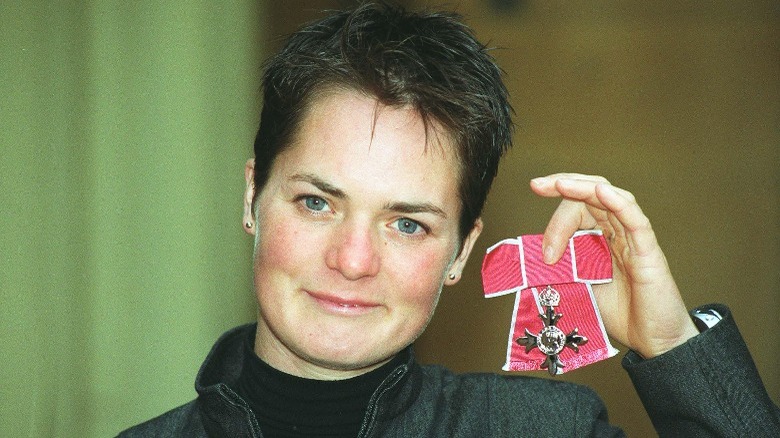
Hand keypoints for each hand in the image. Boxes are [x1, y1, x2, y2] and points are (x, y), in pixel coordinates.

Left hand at [530, 173, 698, 358]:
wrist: (651, 340)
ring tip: (559, 184)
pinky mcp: (648, 252)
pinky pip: (635, 220)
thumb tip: (529, 261)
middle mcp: (617, 233)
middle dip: (563, 186)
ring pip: (612, 199)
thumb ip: (558, 270)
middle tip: (538, 186)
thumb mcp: (577, 286)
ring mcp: (633, 240)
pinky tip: (601, 192)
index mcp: (600, 238)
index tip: (533, 214)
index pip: (578, 208)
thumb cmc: (619, 313)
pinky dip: (618, 203)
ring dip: (583, 188)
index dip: (554, 210)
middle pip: (591, 197)